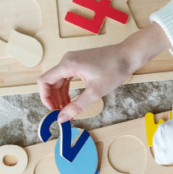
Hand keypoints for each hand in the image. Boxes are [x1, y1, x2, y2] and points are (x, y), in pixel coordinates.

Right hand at [38, 23, 170, 122]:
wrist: (128, 55)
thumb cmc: (114, 70)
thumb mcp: (95, 92)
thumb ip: (76, 106)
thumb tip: (62, 118)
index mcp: (68, 65)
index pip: (44, 81)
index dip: (45, 97)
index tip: (53, 110)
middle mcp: (67, 60)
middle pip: (51, 81)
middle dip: (54, 99)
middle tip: (61, 114)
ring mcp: (73, 60)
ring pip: (59, 80)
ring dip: (60, 95)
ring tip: (67, 110)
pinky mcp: (79, 62)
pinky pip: (67, 77)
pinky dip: (67, 89)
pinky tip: (71, 100)